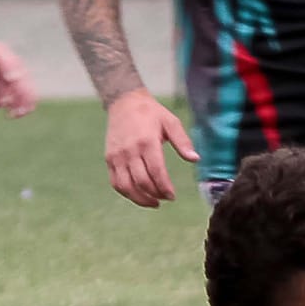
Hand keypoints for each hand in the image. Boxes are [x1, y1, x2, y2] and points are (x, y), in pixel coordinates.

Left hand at [0, 36, 36, 124]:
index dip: (8, 66)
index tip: (13, 81)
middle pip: (15, 67)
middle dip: (21, 86)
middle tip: (22, 104)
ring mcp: (1, 70)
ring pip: (22, 81)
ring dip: (24, 97)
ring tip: (20, 114)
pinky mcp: (6, 85)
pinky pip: (20, 93)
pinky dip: (22, 103)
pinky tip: (15, 115)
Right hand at [105, 88, 198, 206]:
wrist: (124, 102)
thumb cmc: (151, 113)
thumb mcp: (171, 122)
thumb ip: (183, 142)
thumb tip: (195, 159)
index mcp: (147, 142)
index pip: (156, 172)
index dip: (165, 188)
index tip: (172, 196)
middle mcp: (129, 151)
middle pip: (142, 182)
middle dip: (156, 194)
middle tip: (166, 198)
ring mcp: (117, 156)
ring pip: (126, 186)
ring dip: (141, 199)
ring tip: (154, 203)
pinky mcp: (109, 159)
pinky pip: (116, 182)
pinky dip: (127, 193)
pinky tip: (139, 195)